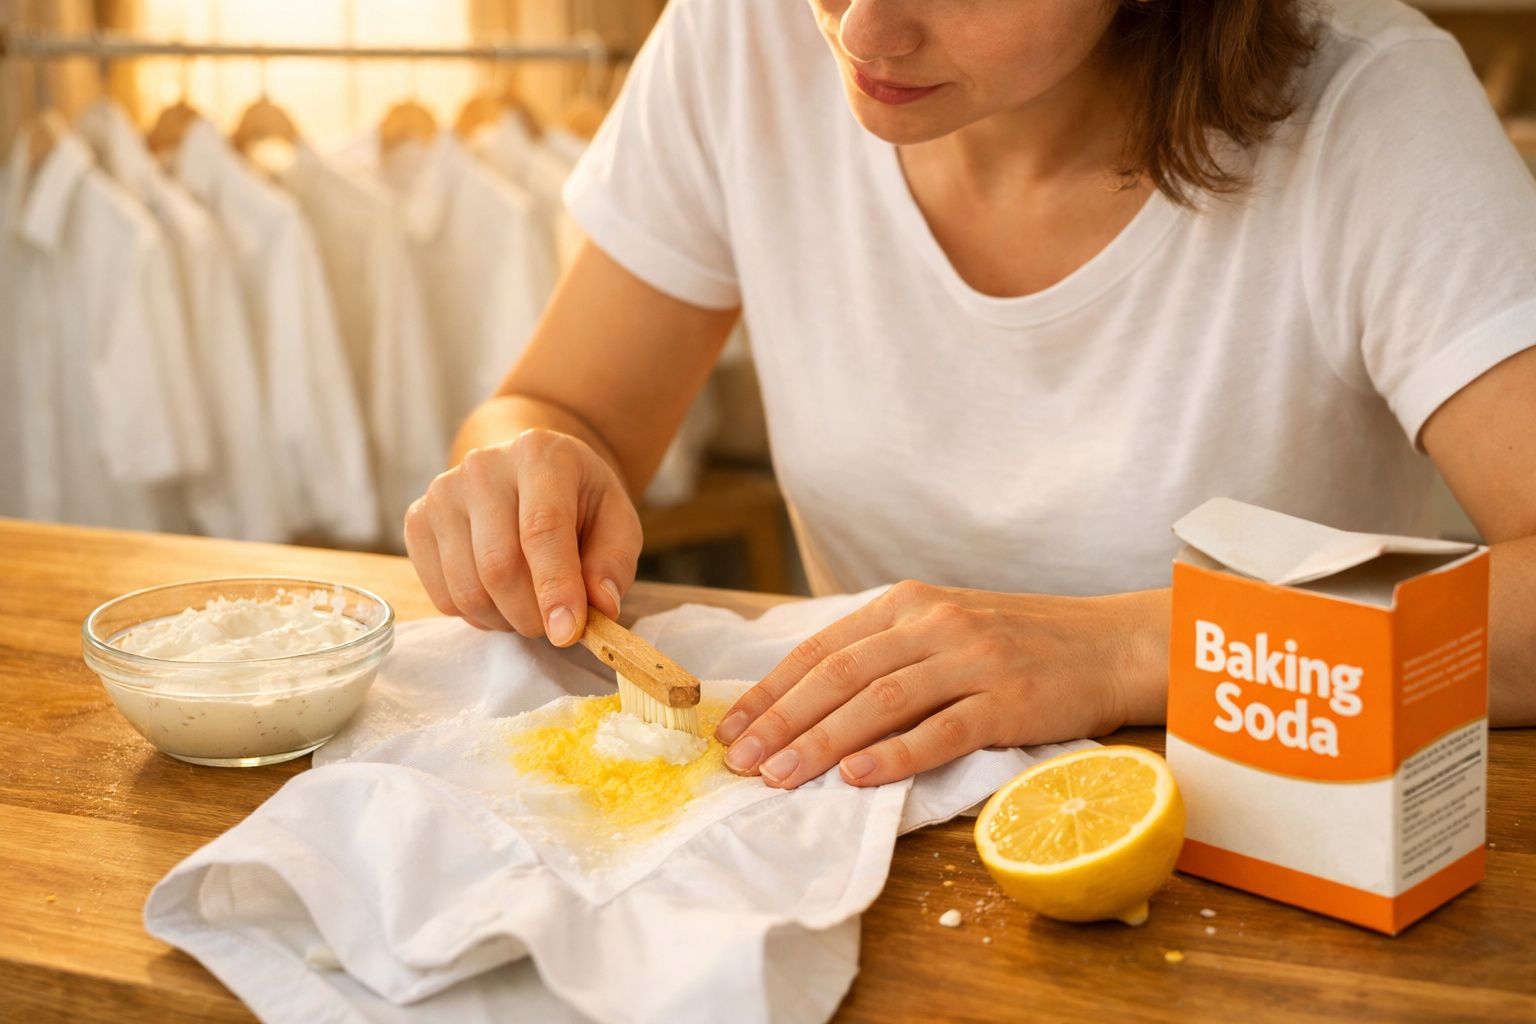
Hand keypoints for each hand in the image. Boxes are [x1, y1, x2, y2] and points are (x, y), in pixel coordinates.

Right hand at [403, 429, 642, 644]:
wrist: (526, 472)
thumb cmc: (577, 500)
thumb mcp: (616, 520)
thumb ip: (613, 562)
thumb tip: (600, 607)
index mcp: (539, 454)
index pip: (542, 529)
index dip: (555, 587)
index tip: (568, 632)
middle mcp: (482, 467)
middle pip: (499, 566)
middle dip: (533, 615)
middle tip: (558, 627)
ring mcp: (442, 493)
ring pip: (468, 589)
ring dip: (506, 620)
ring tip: (531, 609)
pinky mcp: (417, 521)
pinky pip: (443, 597)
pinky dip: (478, 616)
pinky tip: (500, 598)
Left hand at [715, 580, 1165, 788]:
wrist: (1112, 643)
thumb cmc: (1019, 644)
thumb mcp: (943, 627)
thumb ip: (884, 652)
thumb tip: (806, 699)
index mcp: (906, 603)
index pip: (822, 649)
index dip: (771, 690)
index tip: (730, 728)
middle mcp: (933, 623)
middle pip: (840, 674)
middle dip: (781, 720)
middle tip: (740, 762)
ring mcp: (972, 659)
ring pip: (879, 701)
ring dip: (822, 741)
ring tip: (781, 776)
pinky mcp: (1007, 699)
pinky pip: (941, 730)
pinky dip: (895, 754)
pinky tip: (858, 777)